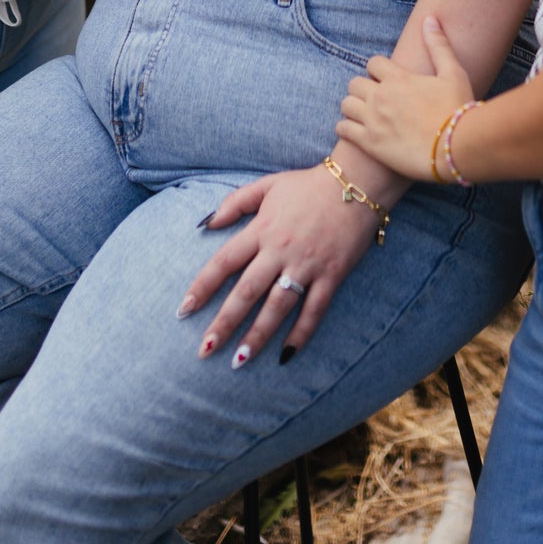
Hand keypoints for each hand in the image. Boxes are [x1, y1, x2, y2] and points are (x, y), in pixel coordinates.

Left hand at [178, 165, 383, 366]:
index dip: (202, 286)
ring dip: (257, 335)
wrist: (357, 182)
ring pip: (277, 307)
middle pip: (246, 292)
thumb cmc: (308, 185)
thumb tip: (207, 223)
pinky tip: (286, 355)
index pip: (224, 262)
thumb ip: (236, 202)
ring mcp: (307, 265)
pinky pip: (314, 310)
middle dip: (224, 323)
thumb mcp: (267, 185)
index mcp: (262, 229)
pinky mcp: (332, 275)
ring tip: (239, 360)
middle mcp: (280, 250)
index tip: (184, 309)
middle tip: (205, 349)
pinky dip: (301, 334)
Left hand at [337, 14, 473, 183]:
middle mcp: (381, 96)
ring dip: (353, 107)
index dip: (378, 70)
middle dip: (363, 88)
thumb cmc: (457, 109)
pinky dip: (345, 128)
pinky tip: (356, 132)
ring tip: (363, 114)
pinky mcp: (370, 143)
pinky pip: (343, 129)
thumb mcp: (453, 73)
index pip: (373, 63)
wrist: (457, 147)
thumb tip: (430, 19)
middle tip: (374, 98)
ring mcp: (373, 120)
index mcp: (398, 77)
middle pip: (354, 83)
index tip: (386, 80)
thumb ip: (438, 45)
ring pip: (345, 104)